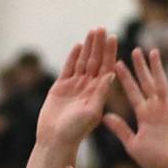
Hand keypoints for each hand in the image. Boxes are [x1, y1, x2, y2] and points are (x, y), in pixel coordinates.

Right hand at [36, 28, 117, 146]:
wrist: (55, 139)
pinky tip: (78, 45)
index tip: (113, 37)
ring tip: (92, 31)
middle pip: (95, 61)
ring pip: (82, 62)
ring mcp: (74, 86)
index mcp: (99, 92)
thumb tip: (111, 74)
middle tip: (102, 28)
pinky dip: (73, 57)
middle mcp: (88, 87)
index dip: (109, 52)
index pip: (106, 67)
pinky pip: (68, 68)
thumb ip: (101, 93)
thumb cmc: (75, 130)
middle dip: (99, 45)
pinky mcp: (60, 88)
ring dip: (88, 47)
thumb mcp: (92, 111)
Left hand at [103, 48, 167, 167]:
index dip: (124, 78)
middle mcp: (155, 109)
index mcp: (143, 115)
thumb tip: (104, 117)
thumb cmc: (154, 160)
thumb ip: (120, 128)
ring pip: (161, 84)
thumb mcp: (132, 143)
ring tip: (153, 51)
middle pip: (146, 83)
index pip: (132, 92)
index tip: (116, 63)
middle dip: (139, 67)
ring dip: (157, 68)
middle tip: (134, 50)